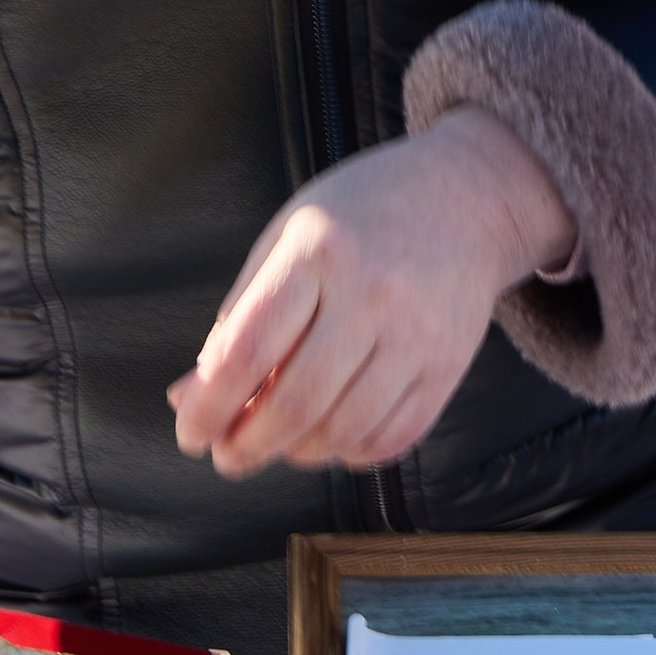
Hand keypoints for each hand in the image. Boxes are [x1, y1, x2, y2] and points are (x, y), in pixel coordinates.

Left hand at [168, 106, 572, 478]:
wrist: (466, 199)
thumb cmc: (359, 218)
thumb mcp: (287, 239)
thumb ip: (239, 317)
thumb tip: (189, 398)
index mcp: (317, 251)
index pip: (248, 350)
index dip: (209, 407)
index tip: (190, 433)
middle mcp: (372, 293)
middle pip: (296, 403)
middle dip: (247, 447)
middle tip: (226, 456)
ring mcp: (417, 334)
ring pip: (343, 431)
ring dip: (297, 453)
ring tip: (278, 442)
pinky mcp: (449, 366)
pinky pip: (391, 438)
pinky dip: (350, 452)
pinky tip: (331, 436)